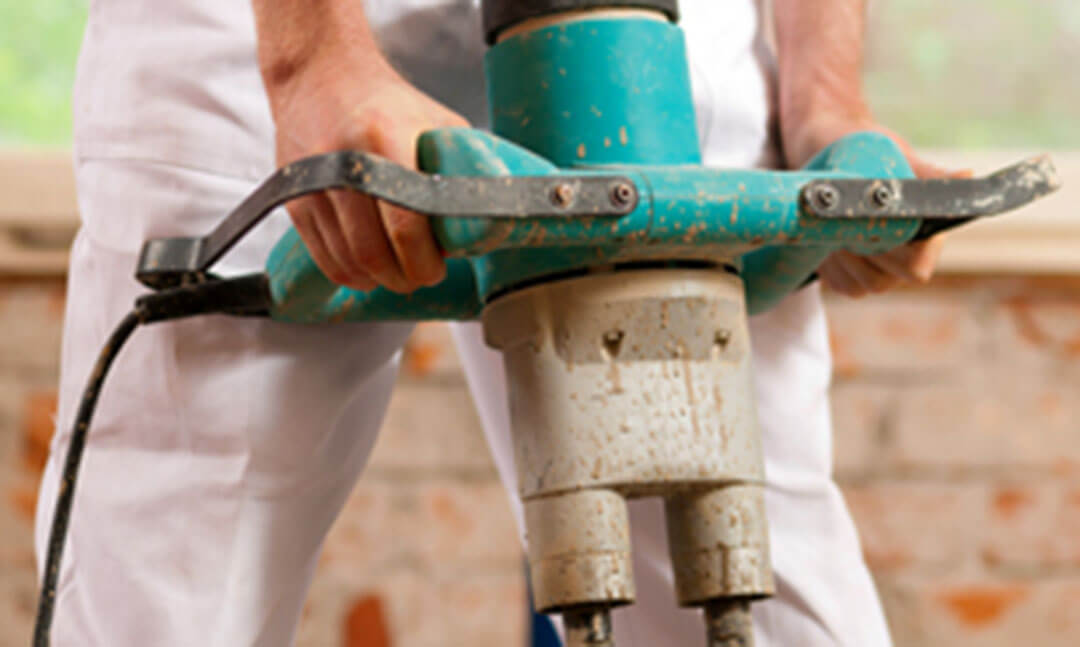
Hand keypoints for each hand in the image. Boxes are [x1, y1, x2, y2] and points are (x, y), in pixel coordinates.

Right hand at [261, 44, 466, 292]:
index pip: (406, 224)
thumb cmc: (386, 104)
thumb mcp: (434, 123)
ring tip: (398, 272)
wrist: (321, 75)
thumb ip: (458, 169)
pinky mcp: (294, 197)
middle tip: (421, 276)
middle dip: (404, 278)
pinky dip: (349, 274)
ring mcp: (313, 182)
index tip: (437, 268)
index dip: (424, 260)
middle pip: (374, 252)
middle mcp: (344, 162)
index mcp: (386, 138)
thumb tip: (485, 222)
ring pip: (348, 262)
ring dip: (378, 280)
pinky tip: (369, 269)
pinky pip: (323, 257)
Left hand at [783, 113, 968, 297]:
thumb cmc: (868, 153)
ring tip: (832, 223)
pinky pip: (841, 284)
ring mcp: (877, 269)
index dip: (895, 253)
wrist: (827, 156)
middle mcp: (905, 257)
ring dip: (840, 256)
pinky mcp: (849, 275)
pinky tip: (824, 235)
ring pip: (860, 285)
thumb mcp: (896, 159)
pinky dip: (828, 264)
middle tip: (843, 220)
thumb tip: (968, 175)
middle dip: (859, 251)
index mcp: (926, 232)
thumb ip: (928, 175)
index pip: (917, 266)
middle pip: (883, 280)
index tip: (871, 225)